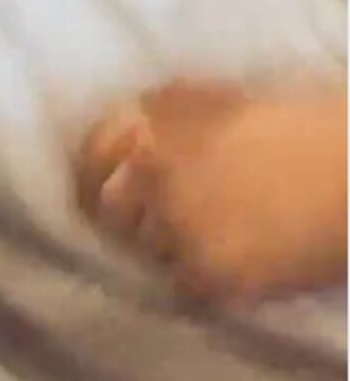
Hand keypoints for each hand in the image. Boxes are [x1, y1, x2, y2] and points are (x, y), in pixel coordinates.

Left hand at [78, 82, 347, 303]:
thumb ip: (159, 116)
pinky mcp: (211, 275)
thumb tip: (118, 141)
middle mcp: (154, 174)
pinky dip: (197, 275)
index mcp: (152, 123)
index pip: (90, 157)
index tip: (92, 187)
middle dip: (125, 215)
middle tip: (151, 220)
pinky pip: (182, 283)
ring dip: (163, 245)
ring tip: (200, 237)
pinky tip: (227, 258)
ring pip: (145, 251)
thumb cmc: (293, 122)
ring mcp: (179, 228)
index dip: (87, 174)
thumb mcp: (213, 98)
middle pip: (109, 211)